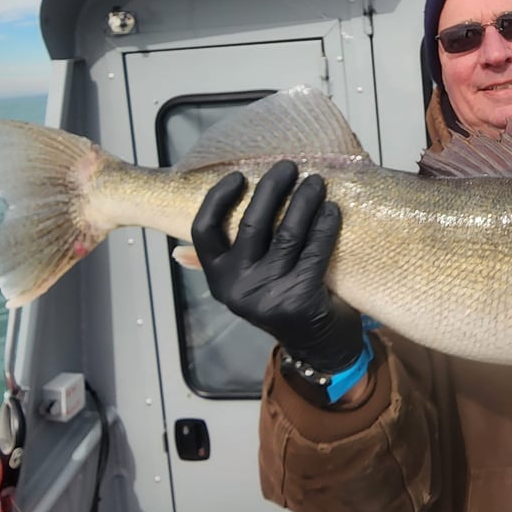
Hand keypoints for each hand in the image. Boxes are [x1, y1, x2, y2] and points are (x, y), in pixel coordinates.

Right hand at [191, 161, 363, 373]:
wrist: (317, 345)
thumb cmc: (283, 298)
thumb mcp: (248, 283)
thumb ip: (228, 260)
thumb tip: (178, 249)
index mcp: (217, 277)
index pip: (204, 232)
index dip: (217, 199)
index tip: (238, 175)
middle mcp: (236, 287)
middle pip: (252, 224)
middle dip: (272, 188)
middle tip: (289, 166)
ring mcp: (267, 294)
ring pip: (288, 233)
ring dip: (304, 200)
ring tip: (316, 182)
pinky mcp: (299, 298)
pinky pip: (315, 250)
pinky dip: (325, 225)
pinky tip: (332, 210)